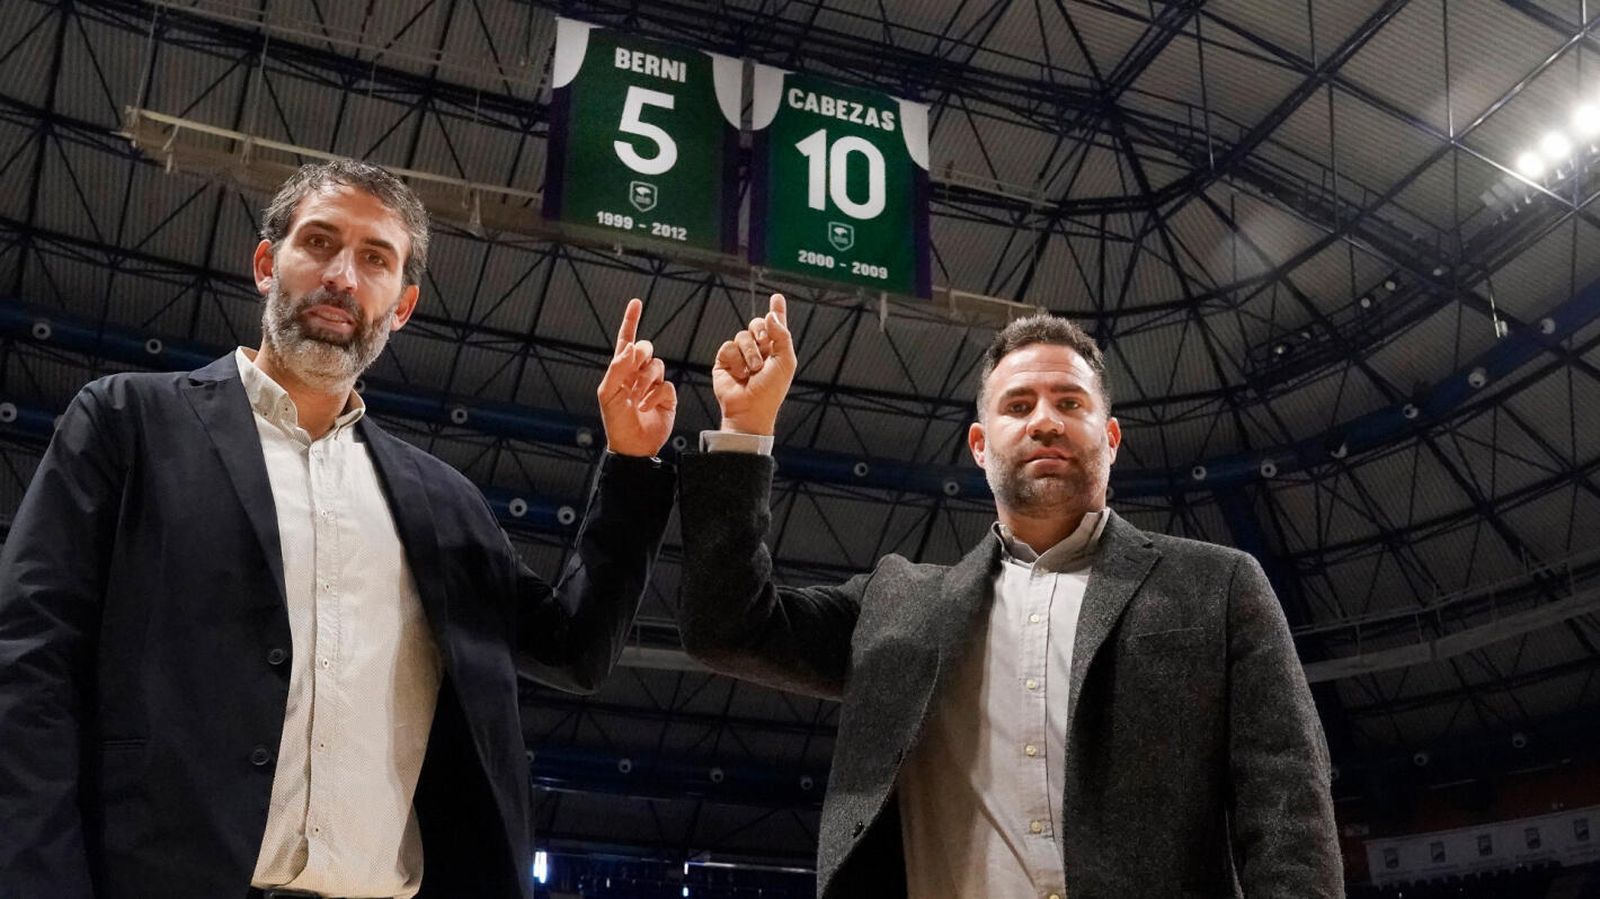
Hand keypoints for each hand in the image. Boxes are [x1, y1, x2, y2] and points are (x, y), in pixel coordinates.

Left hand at [597, 298, 676, 456]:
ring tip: (638, 400)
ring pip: (657, 366)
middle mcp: (637, 374)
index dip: (630, 321)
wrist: (633, 446)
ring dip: (646, 382)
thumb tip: (631, 347)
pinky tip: (647, 407)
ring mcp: (653, 384)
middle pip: (645, 349)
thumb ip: (618, 368)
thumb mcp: (609, 394)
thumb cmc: (616, 422)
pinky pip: (666, 384)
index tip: (636, 302)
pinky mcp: (667, 396)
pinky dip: (655, 395)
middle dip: (641, 357)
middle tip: (634, 373)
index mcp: (620, 370)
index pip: (626, 340)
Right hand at [713, 293, 795, 435]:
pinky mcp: (724, 360)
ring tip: (753, 371)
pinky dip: (736, 360)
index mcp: (775, 349)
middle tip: (765, 346)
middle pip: (756, 323)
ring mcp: (740, 355)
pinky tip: (740, 375)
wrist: (750, 409)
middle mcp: (758, 349)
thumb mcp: (785, 362)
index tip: (777, 297)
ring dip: (750, 353)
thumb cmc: (772, 390)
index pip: (775, 325)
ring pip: (742, 335)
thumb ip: (782, 336)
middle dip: (760, 332)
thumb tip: (770, 315)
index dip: (776, 311)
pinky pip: (728, 346)